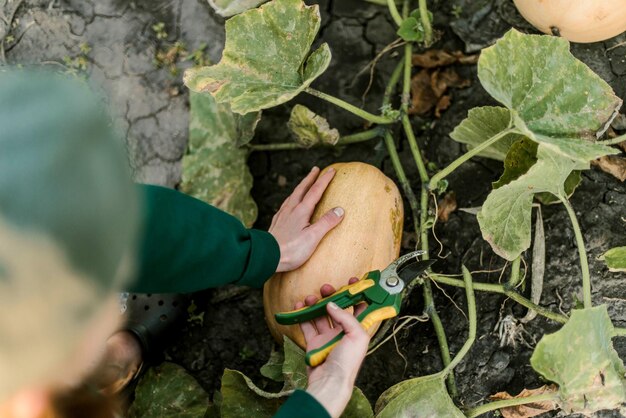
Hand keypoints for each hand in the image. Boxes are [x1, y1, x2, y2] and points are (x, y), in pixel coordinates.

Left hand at [269, 167, 343, 272]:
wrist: (266, 257)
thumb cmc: (291, 250)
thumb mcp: (313, 237)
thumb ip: (326, 222)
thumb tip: (340, 210)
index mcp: (301, 211)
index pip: (315, 191)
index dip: (324, 180)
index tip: (331, 170)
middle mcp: (290, 209)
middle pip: (301, 189)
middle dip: (310, 178)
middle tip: (316, 169)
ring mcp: (282, 216)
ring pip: (292, 196)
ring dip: (300, 188)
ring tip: (303, 184)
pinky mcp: (276, 223)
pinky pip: (285, 206)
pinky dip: (290, 200)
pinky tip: (289, 204)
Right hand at [296, 279, 369, 417]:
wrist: (329, 382)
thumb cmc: (347, 362)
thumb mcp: (356, 336)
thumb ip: (346, 317)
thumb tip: (331, 305)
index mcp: (358, 330)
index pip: (360, 307)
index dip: (358, 294)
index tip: (353, 281)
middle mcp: (343, 332)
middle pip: (337, 309)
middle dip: (332, 296)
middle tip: (326, 288)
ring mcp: (327, 337)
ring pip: (321, 315)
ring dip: (315, 304)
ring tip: (309, 297)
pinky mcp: (314, 343)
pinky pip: (307, 326)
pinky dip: (302, 315)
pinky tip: (298, 307)